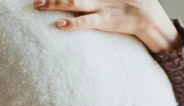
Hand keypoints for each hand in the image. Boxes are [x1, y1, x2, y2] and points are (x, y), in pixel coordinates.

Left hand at [34, 0, 182, 52]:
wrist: (148, 16)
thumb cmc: (130, 3)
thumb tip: (85, 3)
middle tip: (34, 0)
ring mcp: (99, 7)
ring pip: (72, 3)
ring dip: (54, 4)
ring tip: (39, 6)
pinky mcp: (104, 21)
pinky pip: (86, 22)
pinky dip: (72, 24)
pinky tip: (59, 25)